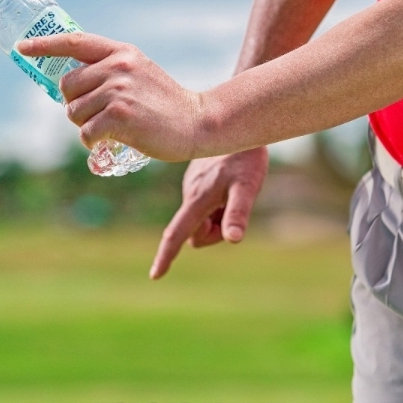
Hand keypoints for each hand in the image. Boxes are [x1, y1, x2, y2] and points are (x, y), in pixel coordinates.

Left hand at [17, 32, 202, 161]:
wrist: (197, 122)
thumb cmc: (164, 103)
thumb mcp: (139, 73)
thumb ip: (110, 70)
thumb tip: (70, 83)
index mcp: (121, 52)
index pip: (74, 42)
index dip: (44, 45)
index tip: (22, 48)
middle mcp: (118, 67)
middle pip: (67, 85)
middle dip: (74, 105)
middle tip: (97, 114)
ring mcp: (119, 91)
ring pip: (74, 112)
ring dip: (85, 126)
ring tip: (110, 128)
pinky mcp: (120, 117)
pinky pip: (85, 133)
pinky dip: (92, 142)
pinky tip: (110, 141)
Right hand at [149, 147, 268, 278]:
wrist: (240, 126)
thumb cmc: (246, 157)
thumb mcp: (248, 186)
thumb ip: (238, 212)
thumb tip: (232, 240)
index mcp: (198, 199)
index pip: (177, 234)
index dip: (166, 256)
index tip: (155, 276)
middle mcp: (190, 193)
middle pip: (196, 233)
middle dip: (213, 231)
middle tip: (234, 207)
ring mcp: (192, 186)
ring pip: (202, 218)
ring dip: (217, 216)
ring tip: (234, 190)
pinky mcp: (197, 179)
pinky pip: (204, 204)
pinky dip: (217, 204)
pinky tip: (230, 183)